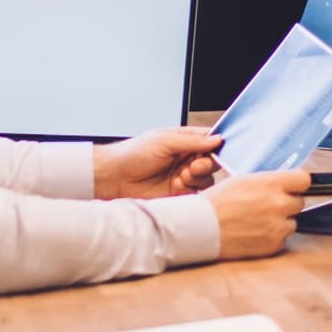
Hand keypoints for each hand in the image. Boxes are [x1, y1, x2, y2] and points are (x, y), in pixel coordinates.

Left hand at [92, 128, 219, 199]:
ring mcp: (182, 175)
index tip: (216, 149)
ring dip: (197, 177)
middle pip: (211, 161)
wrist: (115, 177)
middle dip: (206, 164)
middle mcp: (185, 158)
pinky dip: (190, 189)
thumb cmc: (133, 154)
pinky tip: (177, 185)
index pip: (209, 140)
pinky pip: (195, 192)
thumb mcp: (164, 141)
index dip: (216, 145)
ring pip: (206, 178)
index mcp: (183, 140)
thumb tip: (216, 139)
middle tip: (193, 166)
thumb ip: (192, 141)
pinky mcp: (178, 192)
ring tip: (181, 176)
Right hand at [207, 170, 309, 260]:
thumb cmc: (217, 202)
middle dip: (286, 203)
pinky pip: (282, 239)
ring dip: (280, 221)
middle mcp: (279, 204)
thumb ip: (268, 181)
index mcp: (271, 184)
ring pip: (291, 222)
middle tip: (266, 205)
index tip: (292, 186)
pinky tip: (255, 232)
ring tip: (258, 220)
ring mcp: (278, 227)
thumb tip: (284, 183)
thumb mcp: (243, 180)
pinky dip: (272, 237)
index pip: (304, 180)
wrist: (202, 228)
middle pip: (299, 202)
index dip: (297, 183)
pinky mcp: (273, 245)